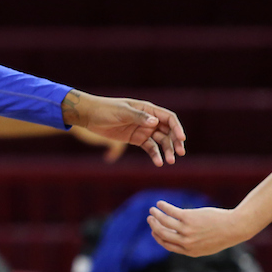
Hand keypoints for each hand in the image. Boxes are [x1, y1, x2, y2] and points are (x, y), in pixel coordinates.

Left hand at [62, 91, 185, 166]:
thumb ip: (138, 117)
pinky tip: (158, 163)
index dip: (177, 128)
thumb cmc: (105, 109)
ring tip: (170, 161)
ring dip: (167, 150)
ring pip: (160, 141)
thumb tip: (155, 122)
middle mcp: (148, 119)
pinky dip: (155, 155)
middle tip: (180, 153)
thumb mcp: (121, 112)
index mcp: (147, 109)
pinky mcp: (136, 139)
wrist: (90, 116)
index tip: (181, 139)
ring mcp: (143, 130)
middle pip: (168, 131)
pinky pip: (149, 147)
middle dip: (175, 142)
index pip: (168, 118)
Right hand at [148, 200, 249, 256]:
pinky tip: (160, 203)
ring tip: (153, 209)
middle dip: (154, 226)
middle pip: (162, 234)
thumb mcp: (207, 245)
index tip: (154, 231)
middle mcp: (186, 242)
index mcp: (190, 251)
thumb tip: (179, 239)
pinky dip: (163, 207)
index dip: (158, 237)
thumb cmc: (222, 235)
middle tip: (150, 218)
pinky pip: (171, 212)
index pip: (167, 245)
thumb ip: (192, 245)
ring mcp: (187, 230)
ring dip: (156, 215)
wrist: (234, 227)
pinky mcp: (189, 218)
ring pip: (164, 222)